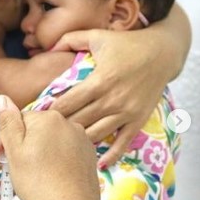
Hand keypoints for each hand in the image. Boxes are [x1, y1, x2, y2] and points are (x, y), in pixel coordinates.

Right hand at [0, 95, 109, 199]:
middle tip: (6, 170)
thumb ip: (8, 122)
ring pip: (49, 142)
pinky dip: (52, 162)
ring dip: (35, 154)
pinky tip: (46, 178)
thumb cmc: (37, 182)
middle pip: (34, 131)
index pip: (17, 121)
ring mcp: (82, 139)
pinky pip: (64, 153)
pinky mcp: (88, 156)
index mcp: (47, 117)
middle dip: (18, 147)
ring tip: (26, 175)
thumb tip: (2, 97)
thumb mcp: (14, 151)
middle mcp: (68, 122)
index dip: (2, 141)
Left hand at [50, 29, 172, 166]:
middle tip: (43, 135)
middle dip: (59, 128)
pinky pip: (122, 143)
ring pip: (95, 135)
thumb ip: (70, 39)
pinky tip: (97, 163)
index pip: (67, 103)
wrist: (163, 53)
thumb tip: (48, 48)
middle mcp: (112, 100)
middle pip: (77, 122)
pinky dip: (110, 155)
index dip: (49, 112)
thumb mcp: (97, 36)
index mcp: (99, 81)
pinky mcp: (138, 120)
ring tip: (63, 145)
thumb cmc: (127, 44)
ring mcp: (126, 112)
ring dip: (78, 140)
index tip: (36, 118)